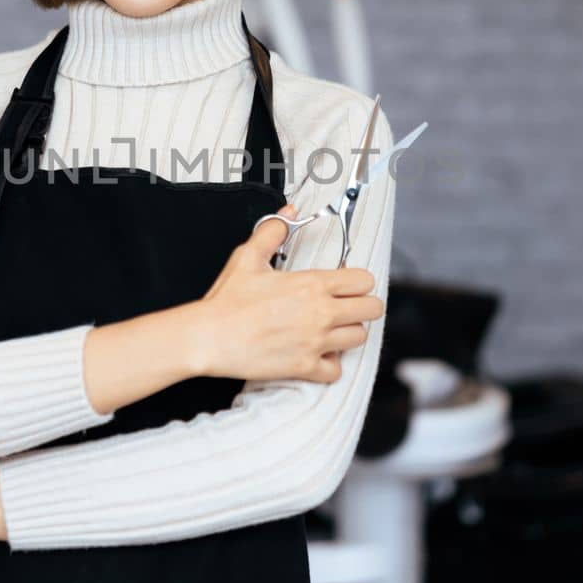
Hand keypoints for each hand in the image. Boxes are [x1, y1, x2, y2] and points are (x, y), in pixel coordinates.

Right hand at [190, 204, 383, 383]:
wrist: (210, 336)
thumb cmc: (228, 300)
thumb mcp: (248, 256)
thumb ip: (273, 231)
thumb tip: (288, 212)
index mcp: (312, 284)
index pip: (364, 280)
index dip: (358, 281)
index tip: (346, 285)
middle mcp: (321, 313)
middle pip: (372, 309)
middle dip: (362, 306)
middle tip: (345, 308)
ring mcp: (316, 342)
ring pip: (359, 338)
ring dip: (347, 334)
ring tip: (330, 330)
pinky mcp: (305, 367)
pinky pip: (336, 370)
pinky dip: (329, 365)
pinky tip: (316, 355)